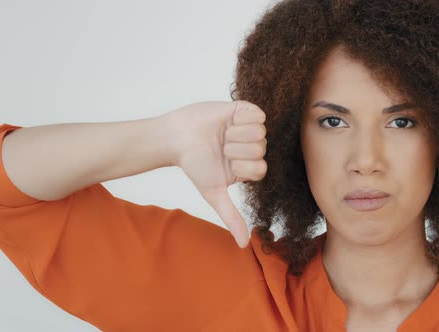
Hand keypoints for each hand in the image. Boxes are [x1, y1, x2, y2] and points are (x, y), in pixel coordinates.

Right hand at [173, 100, 266, 247]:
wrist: (177, 137)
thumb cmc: (195, 164)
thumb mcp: (214, 193)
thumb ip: (231, 216)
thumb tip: (243, 245)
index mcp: (249, 167)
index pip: (261, 169)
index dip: (242, 165)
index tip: (225, 162)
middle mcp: (252, 148)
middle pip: (261, 149)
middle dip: (237, 149)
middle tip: (221, 146)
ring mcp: (250, 128)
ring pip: (260, 132)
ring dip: (237, 133)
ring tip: (223, 133)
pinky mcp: (245, 110)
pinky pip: (258, 114)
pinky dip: (241, 118)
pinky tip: (228, 120)